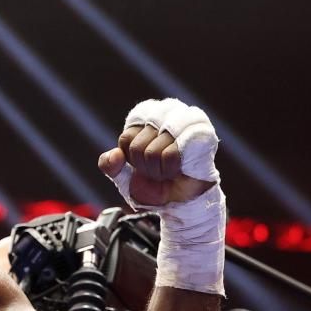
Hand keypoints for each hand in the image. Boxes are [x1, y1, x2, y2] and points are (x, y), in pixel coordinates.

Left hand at [98, 125, 214, 206]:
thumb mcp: (124, 177)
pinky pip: (170, 155)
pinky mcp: (200, 132)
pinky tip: (180, 169)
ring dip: (157, 170)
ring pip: (152, 152)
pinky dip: (170, 170)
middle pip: (137, 146)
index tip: (146, 162)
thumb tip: (115, 154)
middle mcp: (167, 110)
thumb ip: (110, 165)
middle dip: (145, 166)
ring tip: (169, 170)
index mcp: (146, 114)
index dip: (132, 159)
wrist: (182, 200)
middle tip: (159, 169)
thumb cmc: (156, 183)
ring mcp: (185, 119)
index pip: (126, 139)